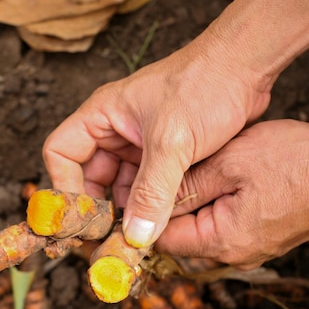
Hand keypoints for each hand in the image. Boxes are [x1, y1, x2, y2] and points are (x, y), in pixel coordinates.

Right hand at [43, 35, 270, 247]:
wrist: (248, 68)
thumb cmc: (205, 86)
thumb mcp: (172, 142)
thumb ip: (152, 192)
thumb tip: (135, 237)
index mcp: (102, 115)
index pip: (61, 154)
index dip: (65, 187)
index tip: (82, 218)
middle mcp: (115, 131)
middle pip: (90, 177)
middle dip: (99, 208)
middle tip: (110, 239)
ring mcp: (140, 144)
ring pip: (120, 187)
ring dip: (128, 212)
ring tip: (137, 238)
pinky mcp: (165, 156)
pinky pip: (147, 188)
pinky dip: (150, 207)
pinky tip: (160, 226)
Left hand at [157, 119, 308, 268]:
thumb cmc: (297, 162)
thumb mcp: (229, 163)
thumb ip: (186, 185)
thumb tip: (151, 201)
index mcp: (222, 243)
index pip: (163, 239)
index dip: (148, 212)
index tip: (141, 184)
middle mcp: (234, 256)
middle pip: (183, 234)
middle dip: (174, 201)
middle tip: (175, 166)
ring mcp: (250, 249)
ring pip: (203, 226)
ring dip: (197, 198)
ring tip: (204, 166)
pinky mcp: (261, 237)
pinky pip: (225, 223)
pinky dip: (217, 201)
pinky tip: (225, 175)